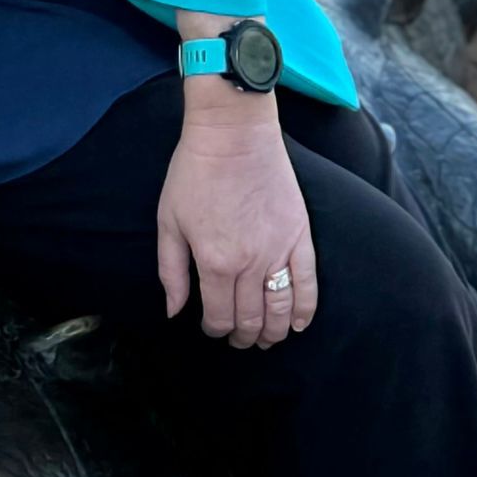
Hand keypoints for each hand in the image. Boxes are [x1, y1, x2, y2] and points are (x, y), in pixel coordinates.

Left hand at [156, 108, 317, 347]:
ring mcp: (278, 251)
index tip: (212, 329)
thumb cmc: (194, 173)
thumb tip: (174, 311)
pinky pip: (308, 285)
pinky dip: (304, 311)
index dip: (215, 329)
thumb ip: (171, 271)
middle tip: (238, 341)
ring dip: (273, 332)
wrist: (232, 135)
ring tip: (265, 339)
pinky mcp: (300, 237)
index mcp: (214, 261)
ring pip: (280, 310)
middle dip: (244, 337)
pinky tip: (297, 324)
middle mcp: (249, 263)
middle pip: (251, 319)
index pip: (219, 315)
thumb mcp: (168, 220)